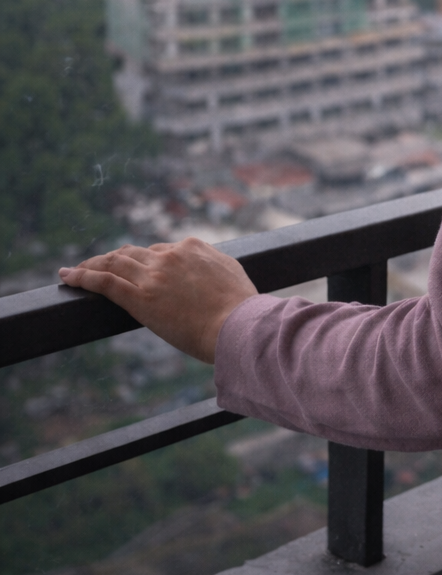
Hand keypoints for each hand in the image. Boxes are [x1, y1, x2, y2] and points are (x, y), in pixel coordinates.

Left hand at [59, 238, 257, 364]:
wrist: (237, 326)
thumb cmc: (241, 310)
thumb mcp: (233, 274)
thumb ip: (216, 266)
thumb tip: (211, 271)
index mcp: (193, 248)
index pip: (161, 250)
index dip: (146, 261)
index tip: (137, 271)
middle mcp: (169, 256)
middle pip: (133, 253)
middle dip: (114, 259)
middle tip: (100, 266)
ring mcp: (153, 275)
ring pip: (114, 262)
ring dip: (92, 265)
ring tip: (77, 271)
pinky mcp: (139, 297)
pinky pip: (104, 281)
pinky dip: (82, 276)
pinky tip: (67, 276)